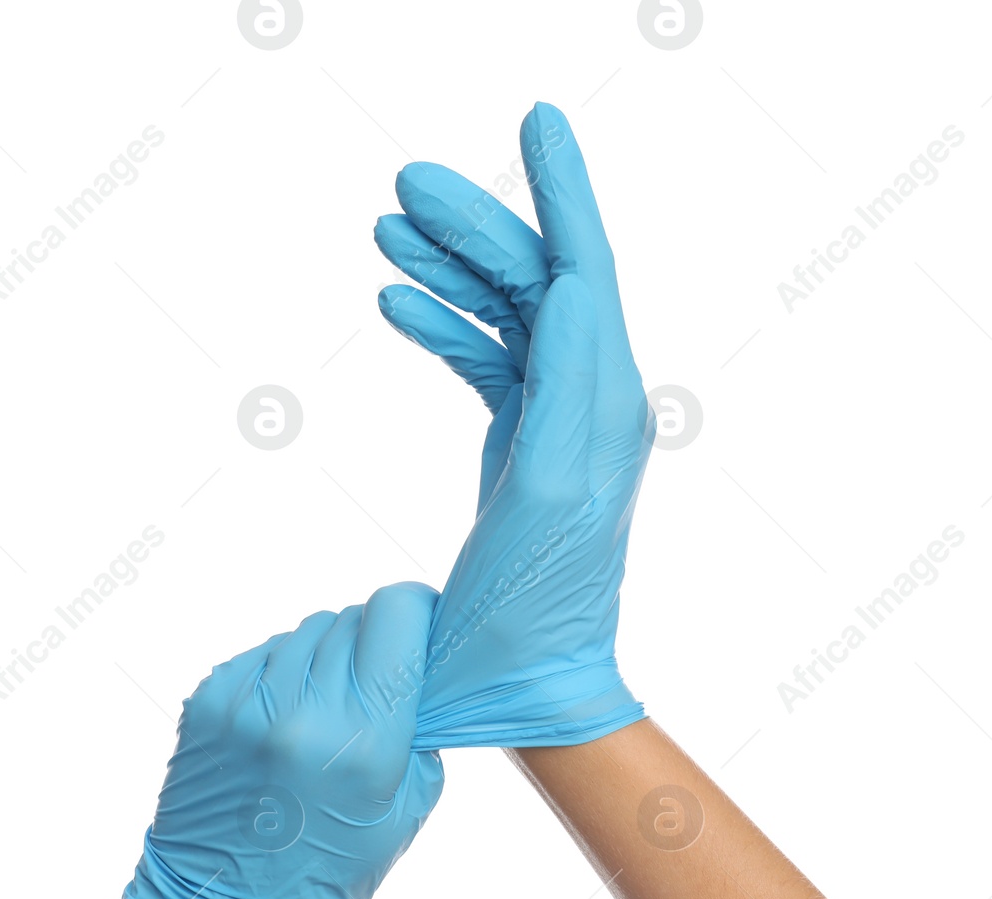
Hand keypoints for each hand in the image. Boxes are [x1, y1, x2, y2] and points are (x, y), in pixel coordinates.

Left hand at [44, 583, 443, 898]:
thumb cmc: (325, 875)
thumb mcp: (407, 808)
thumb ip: (421, 722)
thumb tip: (423, 654)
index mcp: (362, 740)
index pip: (395, 612)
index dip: (417, 612)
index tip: (424, 631)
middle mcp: (299, 710)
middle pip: (353, 616)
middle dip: (376, 642)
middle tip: (379, 690)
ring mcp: (245, 701)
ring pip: (308, 631)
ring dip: (328, 657)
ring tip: (329, 715)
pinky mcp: (207, 699)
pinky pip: (266, 654)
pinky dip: (285, 676)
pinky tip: (287, 725)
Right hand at [375, 103, 654, 747]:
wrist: (527, 688)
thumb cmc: (533, 613)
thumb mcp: (554, 494)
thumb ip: (572, 385)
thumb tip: (577, 282)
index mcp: (605, 404)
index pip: (589, 268)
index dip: (565, 190)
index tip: (537, 117)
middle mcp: (594, 403)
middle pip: (540, 280)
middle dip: (476, 225)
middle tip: (402, 185)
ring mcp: (558, 423)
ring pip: (511, 314)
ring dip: (453, 268)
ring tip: (385, 229)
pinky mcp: (525, 448)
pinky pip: (489, 362)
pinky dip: (446, 327)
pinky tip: (397, 305)